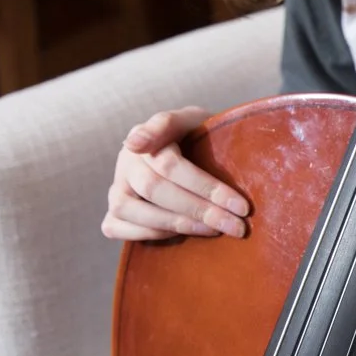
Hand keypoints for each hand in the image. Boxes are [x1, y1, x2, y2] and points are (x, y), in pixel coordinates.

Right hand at [102, 107, 249, 240]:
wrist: (189, 153)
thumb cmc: (196, 137)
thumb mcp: (193, 121)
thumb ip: (169, 123)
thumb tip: (134, 143)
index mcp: (147, 136)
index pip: (171, 163)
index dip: (205, 186)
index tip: (242, 206)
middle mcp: (127, 161)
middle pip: (156, 189)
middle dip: (201, 209)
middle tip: (238, 225)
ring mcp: (117, 187)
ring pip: (131, 209)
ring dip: (178, 223)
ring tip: (215, 230)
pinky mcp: (113, 212)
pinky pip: (117, 227)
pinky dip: (150, 234)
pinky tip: (184, 234)